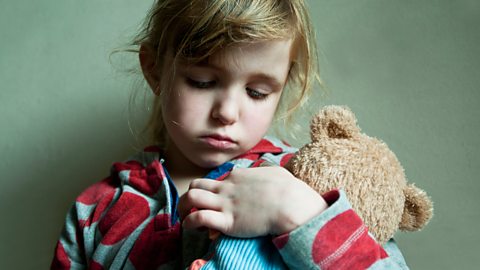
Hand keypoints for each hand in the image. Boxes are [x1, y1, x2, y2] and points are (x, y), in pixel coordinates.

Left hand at [177, 166, 327, 236]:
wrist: (291, 204)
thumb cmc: (288, 189)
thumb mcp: (274, 172)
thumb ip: (264, 170)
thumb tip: (264, 169)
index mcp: (238, 175)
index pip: (216, 179)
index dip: (212, 191)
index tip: (215, 201)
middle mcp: (227, 187)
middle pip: (196, 185)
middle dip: (189, 195)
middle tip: (189, 207)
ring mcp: (225, 203)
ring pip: (191, 198)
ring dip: (183, 207)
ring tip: (184, 216)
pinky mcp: (226, 221)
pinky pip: (198, 218)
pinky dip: (189, 222)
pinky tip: (190, 226)